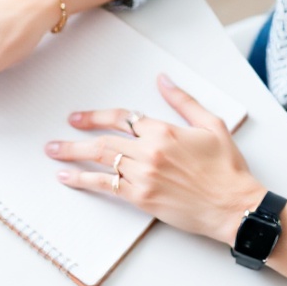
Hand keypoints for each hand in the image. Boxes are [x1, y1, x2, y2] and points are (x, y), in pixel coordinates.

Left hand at [47, 75, 264, 245]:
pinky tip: (69, 179)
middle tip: (54, 140)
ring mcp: (144, 176)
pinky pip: (107, 186)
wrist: (233, 205)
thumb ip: (183, 101)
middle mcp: (149, 151)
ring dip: (73, 157)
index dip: (97, 116)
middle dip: (76, 138)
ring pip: (101, 161)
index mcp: (164, 130)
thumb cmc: (226, 168)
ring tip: (54, 154)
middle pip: (103, 140)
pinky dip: (85, 181)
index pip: (122, 117)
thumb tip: (163, 80)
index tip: (78, 118)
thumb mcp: (211, 125)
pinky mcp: (143, 198)